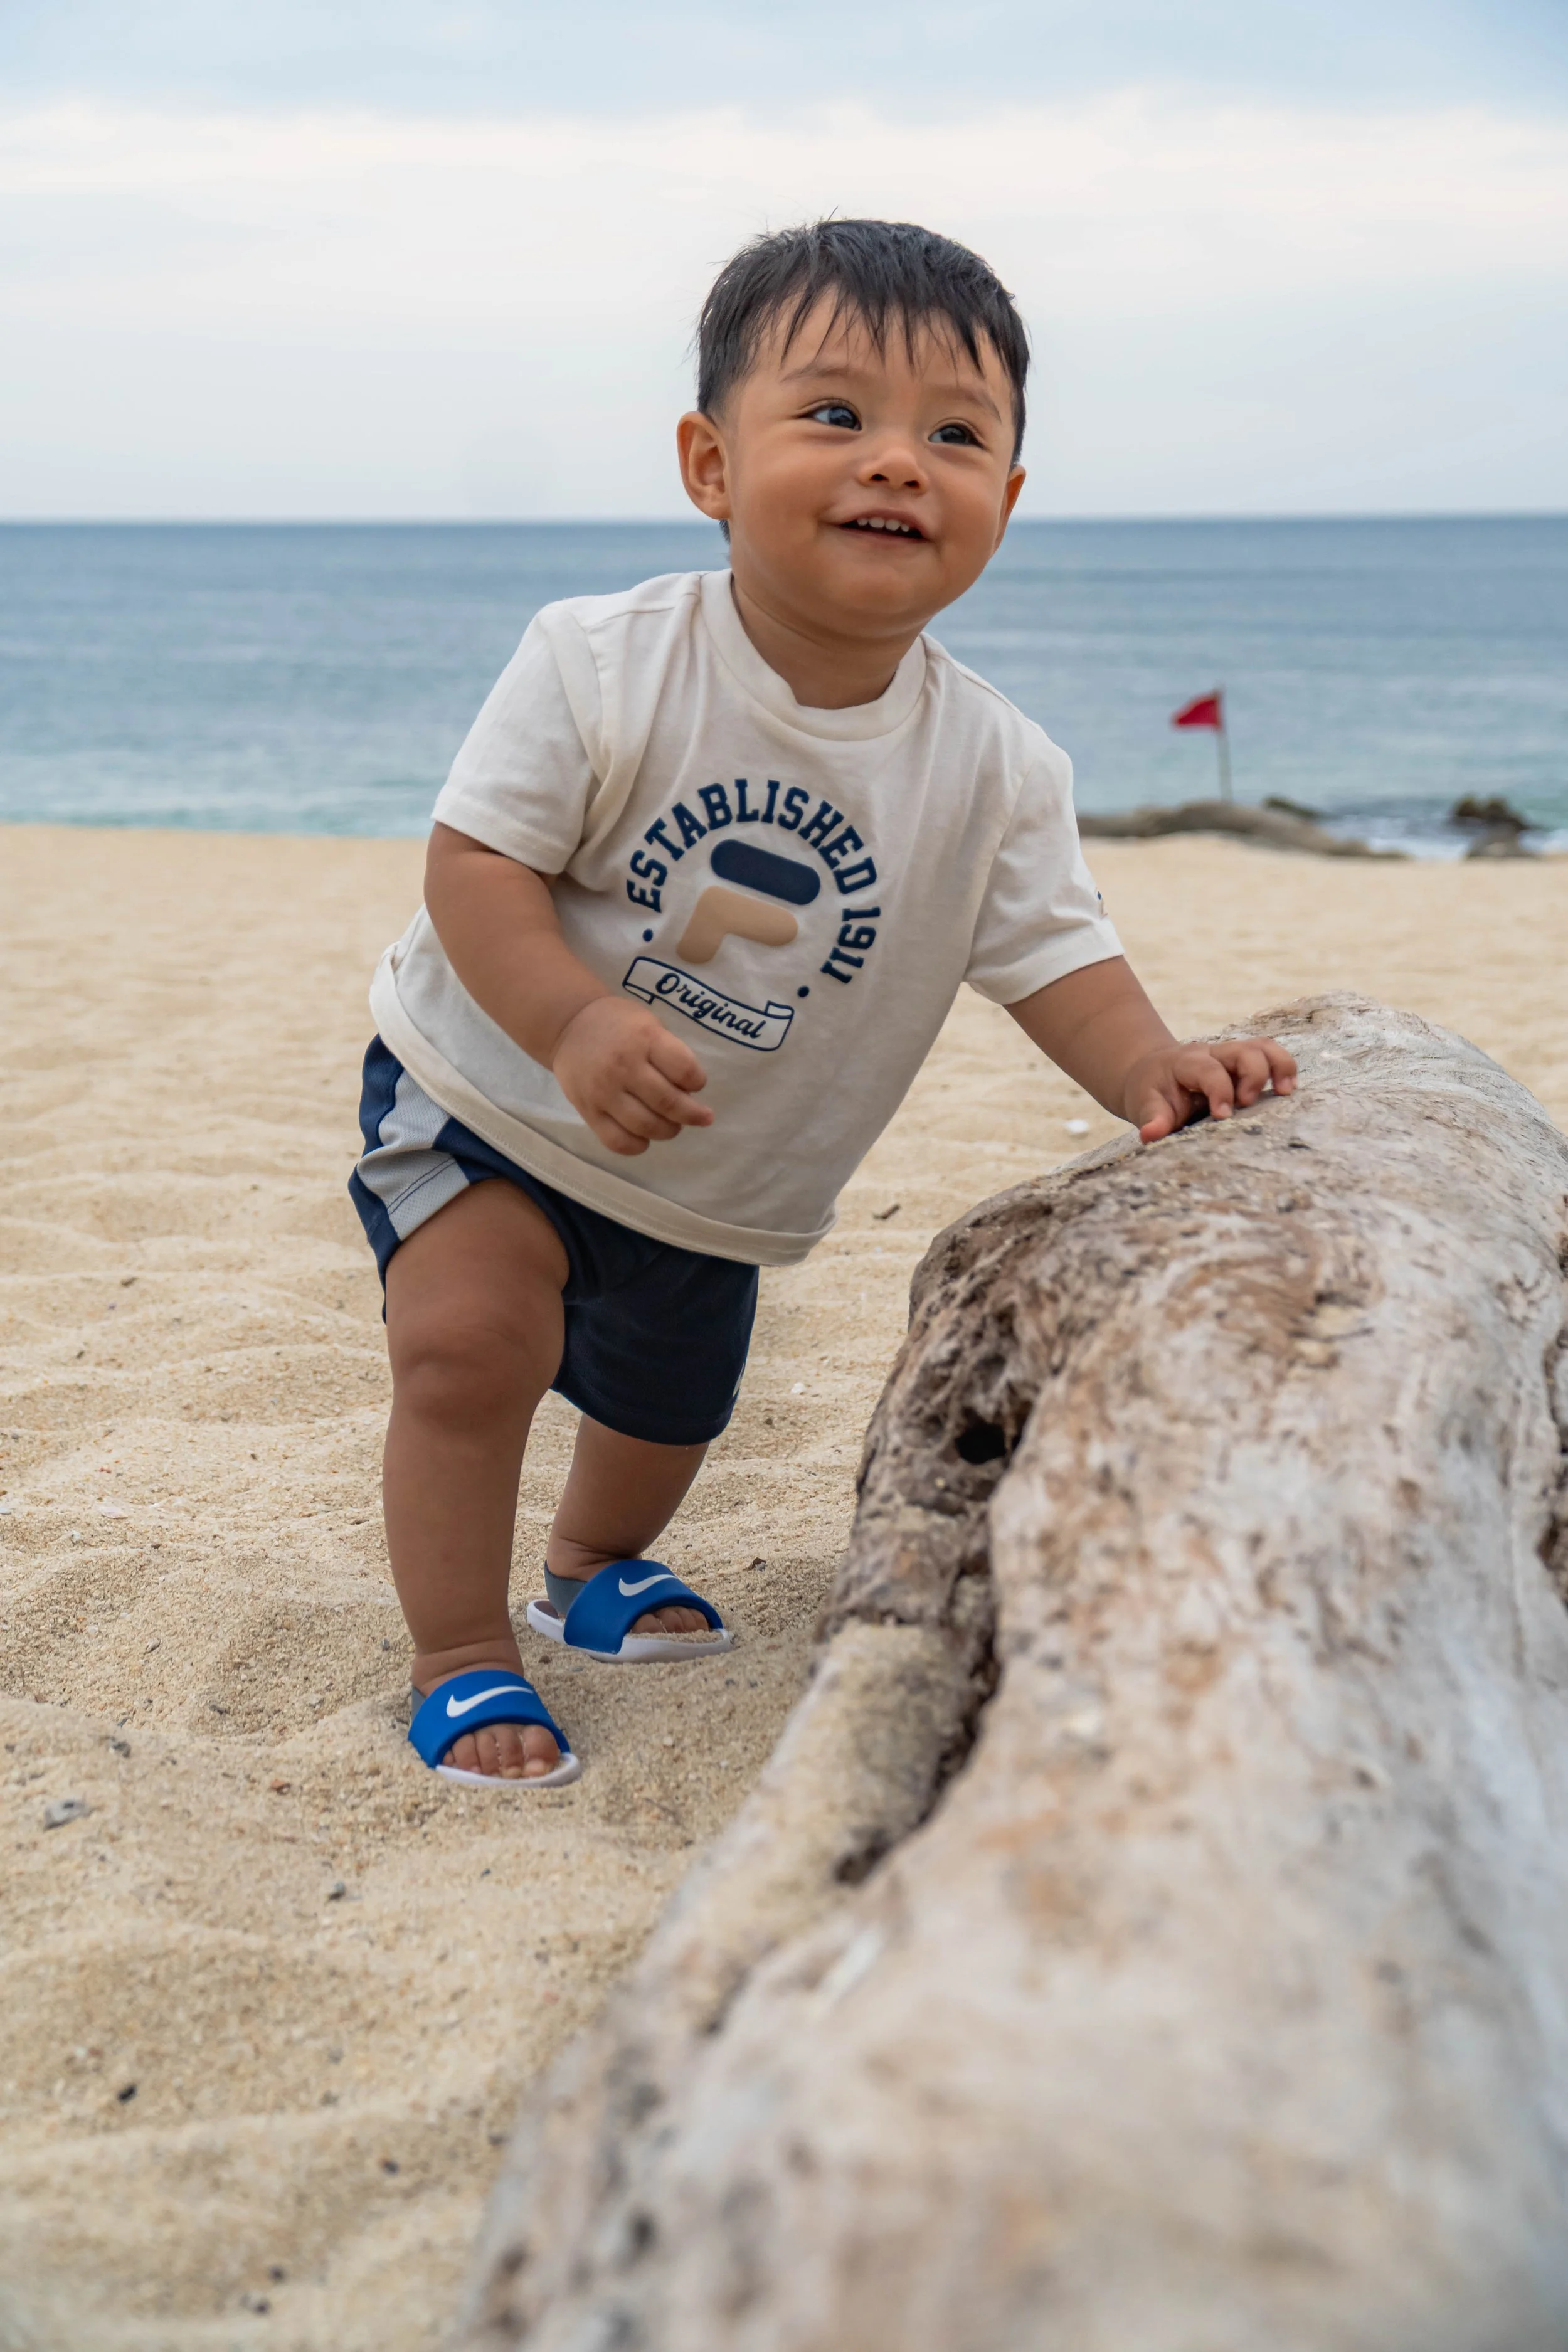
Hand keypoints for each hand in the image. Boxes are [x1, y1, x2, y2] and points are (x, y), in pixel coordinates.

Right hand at [551, 997, 713, 1155]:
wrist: (569, 1025)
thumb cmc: (618, 1024)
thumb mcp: (649, 1024)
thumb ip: (669, 1053)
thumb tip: (688, 1093)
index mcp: (644, 1039)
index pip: (684, 1070)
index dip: (698, 1082)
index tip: (697, 1084)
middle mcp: (624, 1066)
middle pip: (668, 1103)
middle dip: (692, 1115)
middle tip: (700, 1117)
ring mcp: (603, 1092)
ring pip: (645, 1126)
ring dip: (668, 1131)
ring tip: (672, 1125)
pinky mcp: (588, 1111)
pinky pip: (617, 1141)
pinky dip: (638, 1146)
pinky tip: (644, 1137)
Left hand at [1125, 1036, 1296, 1143]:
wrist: (1153, 1071)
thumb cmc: (1153, 1092)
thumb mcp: (1145, 1104)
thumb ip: (1152, 1118)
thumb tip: (1150, 1135)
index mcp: (1187, 1063)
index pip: (1209, 1070)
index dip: (1220, 1091)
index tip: (1223, 1116)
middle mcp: (1212, 1053)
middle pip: (1243, 1050)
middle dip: (1253, 1076)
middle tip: (1248, 1104)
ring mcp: (1230, 1054)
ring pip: (1262, 1047)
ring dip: (1279, 1066)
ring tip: (1285, 1092)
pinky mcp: (1243, 1061)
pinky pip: (1269, 1054)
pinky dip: (1283, 1067)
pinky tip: (1287, 1090)